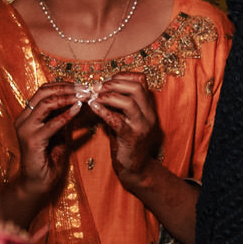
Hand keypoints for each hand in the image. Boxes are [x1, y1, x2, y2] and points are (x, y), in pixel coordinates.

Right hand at [8, 79, 95, 220]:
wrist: (38, 183)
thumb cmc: (48, 159)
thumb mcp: (58, 133)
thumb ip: (64, 117)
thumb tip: (81, 101)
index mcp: (28, 115)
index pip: (44, 90)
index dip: (63, 85)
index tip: (82, 85)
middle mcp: (23, 119)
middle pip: (43, 92)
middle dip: (66, 88)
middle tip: (85, 88)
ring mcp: (25, 129)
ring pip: (45, 104)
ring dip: (67, 98)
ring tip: (84, 97)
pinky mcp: (32, 141)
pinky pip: (51, 124)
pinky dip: (65, 115)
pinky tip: (78, 110)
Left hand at [89, 72, 167, 189]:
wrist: (136, 167)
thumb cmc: (127, 141)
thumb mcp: (126, 118)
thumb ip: (118, 104)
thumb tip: (99, 88)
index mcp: (149, 106)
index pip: (141, 80)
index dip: (122, 76)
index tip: (106, 80)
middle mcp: (149, 114)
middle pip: (137, 87)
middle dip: (114, 83)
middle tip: (97, 87)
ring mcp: (142, 126)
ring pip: (129, 102)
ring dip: (108, 96)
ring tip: (94, 97)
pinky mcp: (132, 138)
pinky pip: (117, 121)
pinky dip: (104, 111)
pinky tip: (93, 107)